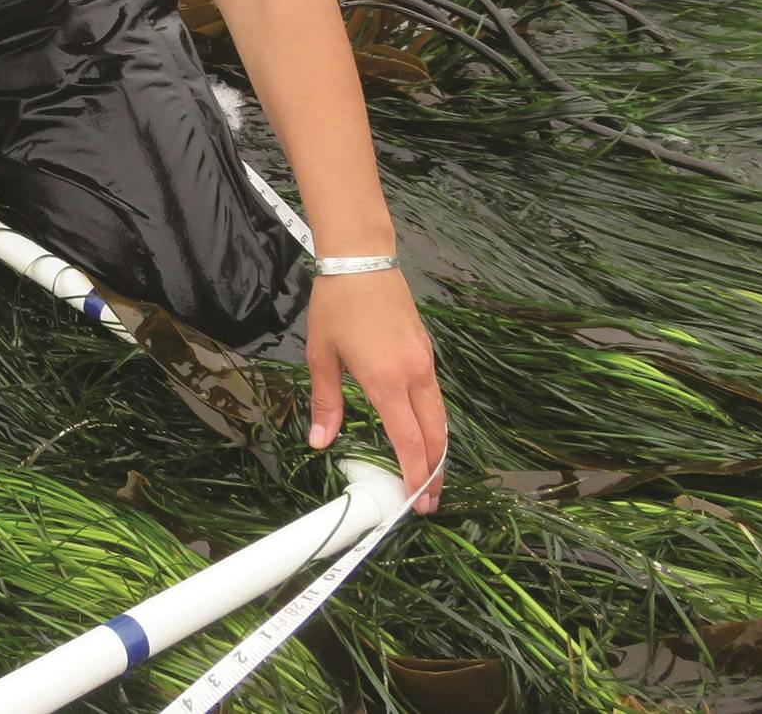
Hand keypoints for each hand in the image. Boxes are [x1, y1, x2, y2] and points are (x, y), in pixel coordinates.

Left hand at [305, 268, 445, 511]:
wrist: (362, 260)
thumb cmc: (336, 305)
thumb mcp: (321, 355)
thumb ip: (326, 402)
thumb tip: (320, 442)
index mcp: (387, 380)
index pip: (409, 440)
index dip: (414, 473)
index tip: (416, 500)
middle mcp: (414, 375)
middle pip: (435, 434)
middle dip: (434, 470)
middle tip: (429, 501)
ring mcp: (425, 362)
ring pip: (440, 416)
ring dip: (438, 448)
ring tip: (430, 475)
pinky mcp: (426, 350)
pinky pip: (435, 396)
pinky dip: (434, 422)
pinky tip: (424, 433)